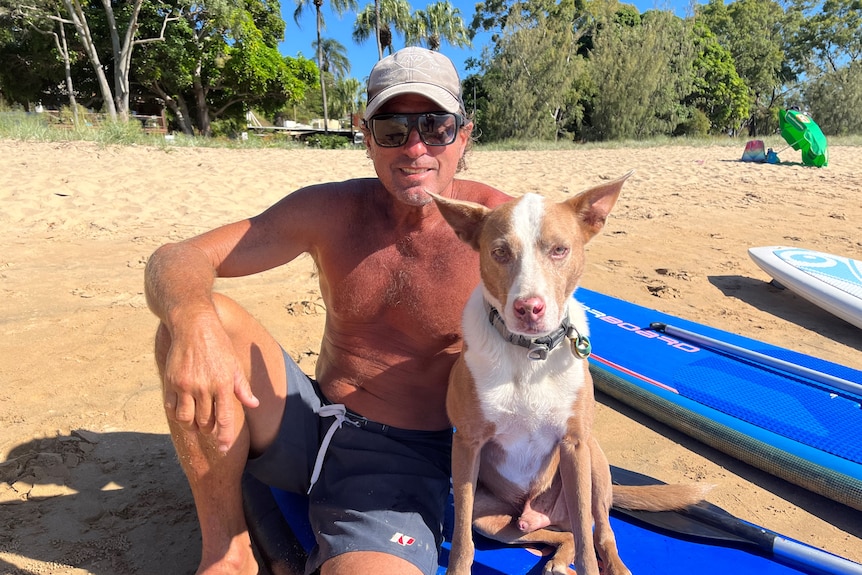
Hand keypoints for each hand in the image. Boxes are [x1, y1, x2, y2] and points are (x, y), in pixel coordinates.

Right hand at [162, 314, 258, 452]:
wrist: (193, 325)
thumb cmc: (218, 344)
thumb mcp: (234, 364)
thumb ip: (242, 387)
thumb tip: (254, 404)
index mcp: (223, 383)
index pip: (224, 418)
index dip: (225, 437)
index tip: (224, 449)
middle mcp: (204, 386)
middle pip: (205, 422)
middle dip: (209, 429)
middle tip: (210, 427)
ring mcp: (185, 385)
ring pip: (187, 419)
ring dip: (192, 425)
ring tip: (196, 422)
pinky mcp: (171, 382)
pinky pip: (172, 408)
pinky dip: (177, 415)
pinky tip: (183, 411)